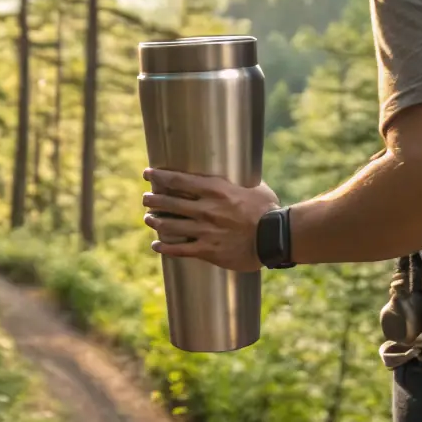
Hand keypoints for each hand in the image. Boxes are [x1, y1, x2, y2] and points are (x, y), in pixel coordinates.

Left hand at [142, 168, 279, 271]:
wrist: (275, 237)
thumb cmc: (267, 209)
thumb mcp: (252, 186)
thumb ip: (236, 180)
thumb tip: (233, 170)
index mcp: (216, 189)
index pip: (178, 180)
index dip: (159, 177)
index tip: (148, 174)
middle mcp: (206, 209)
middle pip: (169, 202)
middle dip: (153, 200)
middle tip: (146, 199)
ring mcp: (205, 230)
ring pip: (170, 225)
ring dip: (155, 221)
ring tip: (149, 219)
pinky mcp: (208, 250)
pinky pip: (179, 249)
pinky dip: (164, 247)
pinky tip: (156, 245)